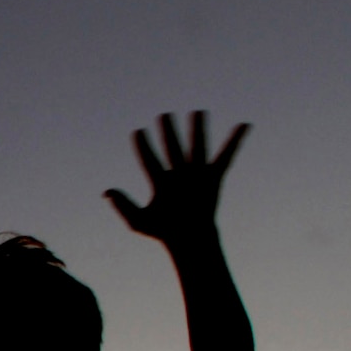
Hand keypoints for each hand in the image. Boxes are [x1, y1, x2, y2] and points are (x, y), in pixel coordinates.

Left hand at [105, 111, 248, 248]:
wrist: (190, 240)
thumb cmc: (164, 232)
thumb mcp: (138, 221)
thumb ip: (123, 205)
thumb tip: (106, 192)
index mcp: (160, 182)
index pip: (149, 160)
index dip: (143, 146)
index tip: (137, 131)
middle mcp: (178, 175)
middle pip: (172, 148)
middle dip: (168, 132)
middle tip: (164, 114)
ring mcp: (196, 175)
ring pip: (196, 147)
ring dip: (198, 129)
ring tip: (198, 111)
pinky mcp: (213, 178)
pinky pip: (226, 156)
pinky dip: (235, 141)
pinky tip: (244, 125)